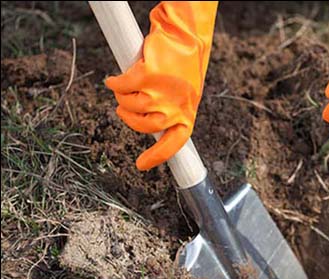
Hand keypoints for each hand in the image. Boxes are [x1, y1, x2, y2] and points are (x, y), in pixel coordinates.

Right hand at [106, 1, 217, 170]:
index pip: (173, 145)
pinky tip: (116, 78)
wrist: (185, 36)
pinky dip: (116, 82)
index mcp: (187, 115)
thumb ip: (170, 111)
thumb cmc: (183, 64)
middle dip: (129, 117)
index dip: (156, 157)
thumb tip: (149, 126)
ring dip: (123, 96)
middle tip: (126, 106)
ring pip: (130, 106)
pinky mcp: (148, 76)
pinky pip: (122, 86)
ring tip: (127, 85)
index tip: (141, 166)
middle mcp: (175, 109)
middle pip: (142, 126)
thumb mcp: (184, 94)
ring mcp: (161, 94)